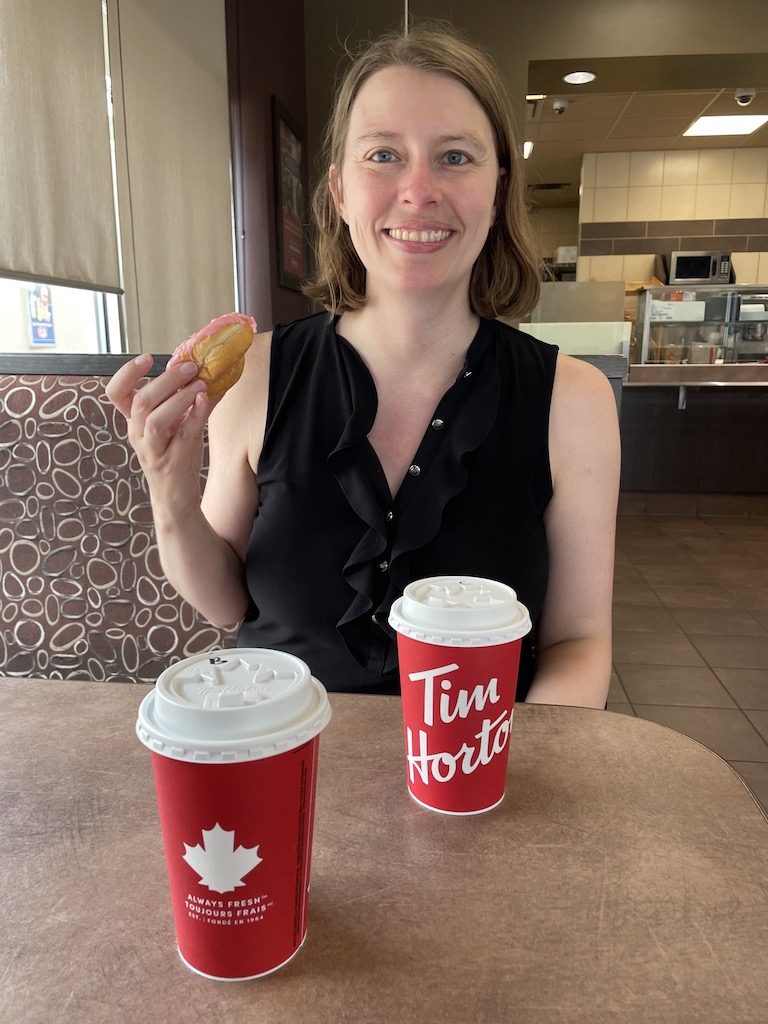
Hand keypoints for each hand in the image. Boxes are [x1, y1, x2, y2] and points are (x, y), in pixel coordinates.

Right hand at [105, 353, 210, 516]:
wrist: (176, 499)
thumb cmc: (175, 457)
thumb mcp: (175, 425)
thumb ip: (186, 401)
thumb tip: (208, 372)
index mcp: (134, 422)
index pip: (116, 393)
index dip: (126, 373)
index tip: (146, 358)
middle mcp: (138, 435)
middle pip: (141, 402)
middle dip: (166, 380)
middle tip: (189, 367)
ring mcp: (153, 451)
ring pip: (155, 420)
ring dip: (179, 398)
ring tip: (200, 385)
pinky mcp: (172, 463)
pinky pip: (183, 435)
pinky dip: (195, 415)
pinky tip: (206, 400)